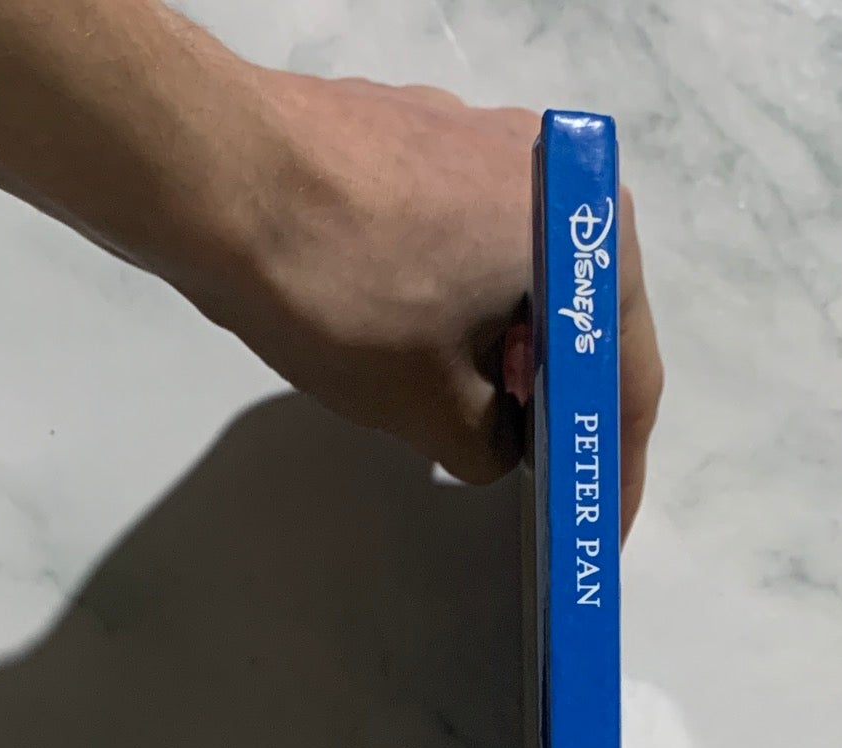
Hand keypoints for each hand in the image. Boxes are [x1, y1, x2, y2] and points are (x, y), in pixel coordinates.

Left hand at [195, 75, 663, 532]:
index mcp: (590, 233)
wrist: (219, 177)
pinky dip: (452, 297)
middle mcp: (552, 171)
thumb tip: (500, 441)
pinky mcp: (416, 132)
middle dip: (557, 396)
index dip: (613, 462)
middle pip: (575, 314)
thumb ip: (495, 448)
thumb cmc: (347, 294)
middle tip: (540, 471)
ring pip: (513, 273)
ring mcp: (481, 138)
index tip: (602, 520)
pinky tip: (411, 342)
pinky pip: (460, 237)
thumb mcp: (435, 413)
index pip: (623, 375)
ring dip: (499, 346)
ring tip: (464, 413)